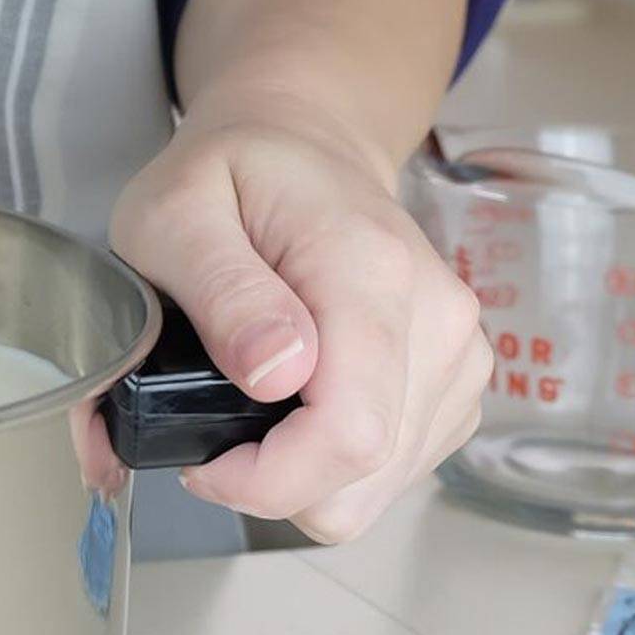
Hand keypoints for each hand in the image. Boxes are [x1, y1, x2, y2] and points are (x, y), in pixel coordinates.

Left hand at [110, 92, 490, 543]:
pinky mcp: (453, 383)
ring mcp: (456, 356)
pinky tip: (291, 408)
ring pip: (376, 489)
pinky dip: (330, 465)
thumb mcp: (178, 213)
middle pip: (363, 477)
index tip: (202, 460)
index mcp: (371, 273)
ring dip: (298, 476)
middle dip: (271, 482)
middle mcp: (438, 320)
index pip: (350, 434)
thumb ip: (222, 291)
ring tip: (244, 407)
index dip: (266, 480)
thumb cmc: (231, 176)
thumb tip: (275, 374)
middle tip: (207, 427)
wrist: (304, 145)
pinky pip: (391, 472)